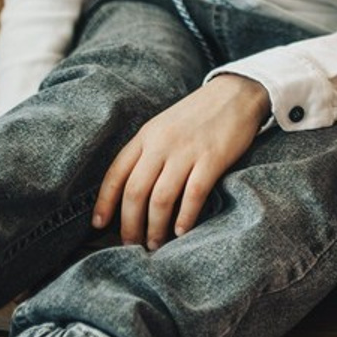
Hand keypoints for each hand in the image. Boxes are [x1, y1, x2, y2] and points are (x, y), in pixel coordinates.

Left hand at [92, 74, 270, 248]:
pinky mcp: (213, 157)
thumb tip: (131, 193)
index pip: (116, 173)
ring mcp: (188, 150)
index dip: (104, 203)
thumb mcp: (164, 125)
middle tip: (131, 245)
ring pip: (161, 199)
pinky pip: (193, 195)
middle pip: (136, 192)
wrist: (237, 91)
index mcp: (147, 135)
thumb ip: (147, 152)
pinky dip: (185, 218)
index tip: (99, 225)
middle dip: (130, 225)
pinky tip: (181, 231)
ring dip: (155, 228)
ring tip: (156, 244)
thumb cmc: (198, 114)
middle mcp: (163, 143)